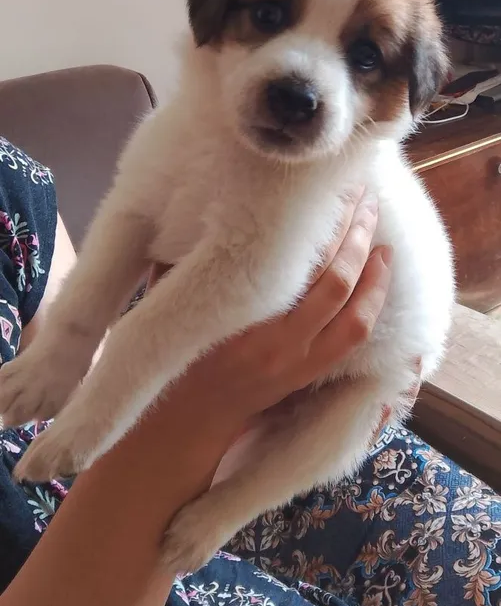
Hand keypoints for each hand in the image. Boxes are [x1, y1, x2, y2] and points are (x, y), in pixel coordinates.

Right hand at [150, 188, 392, 427]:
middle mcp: (280, 342)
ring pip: (355, 314)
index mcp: (244, 319)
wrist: (188, 418)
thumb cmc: (179, 350)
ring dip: (374, 272)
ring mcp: (301, 362)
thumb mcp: (173, 299)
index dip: (322, 222)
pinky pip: (354, 339)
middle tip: (364, 195)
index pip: (297, 262)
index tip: (330, 187)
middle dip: (355, 233)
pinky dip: (372, 304)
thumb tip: (210, 204)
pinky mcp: (310, 373)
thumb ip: (190, 258)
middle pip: (335, 280)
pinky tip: (378, 278)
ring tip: (381, 237)